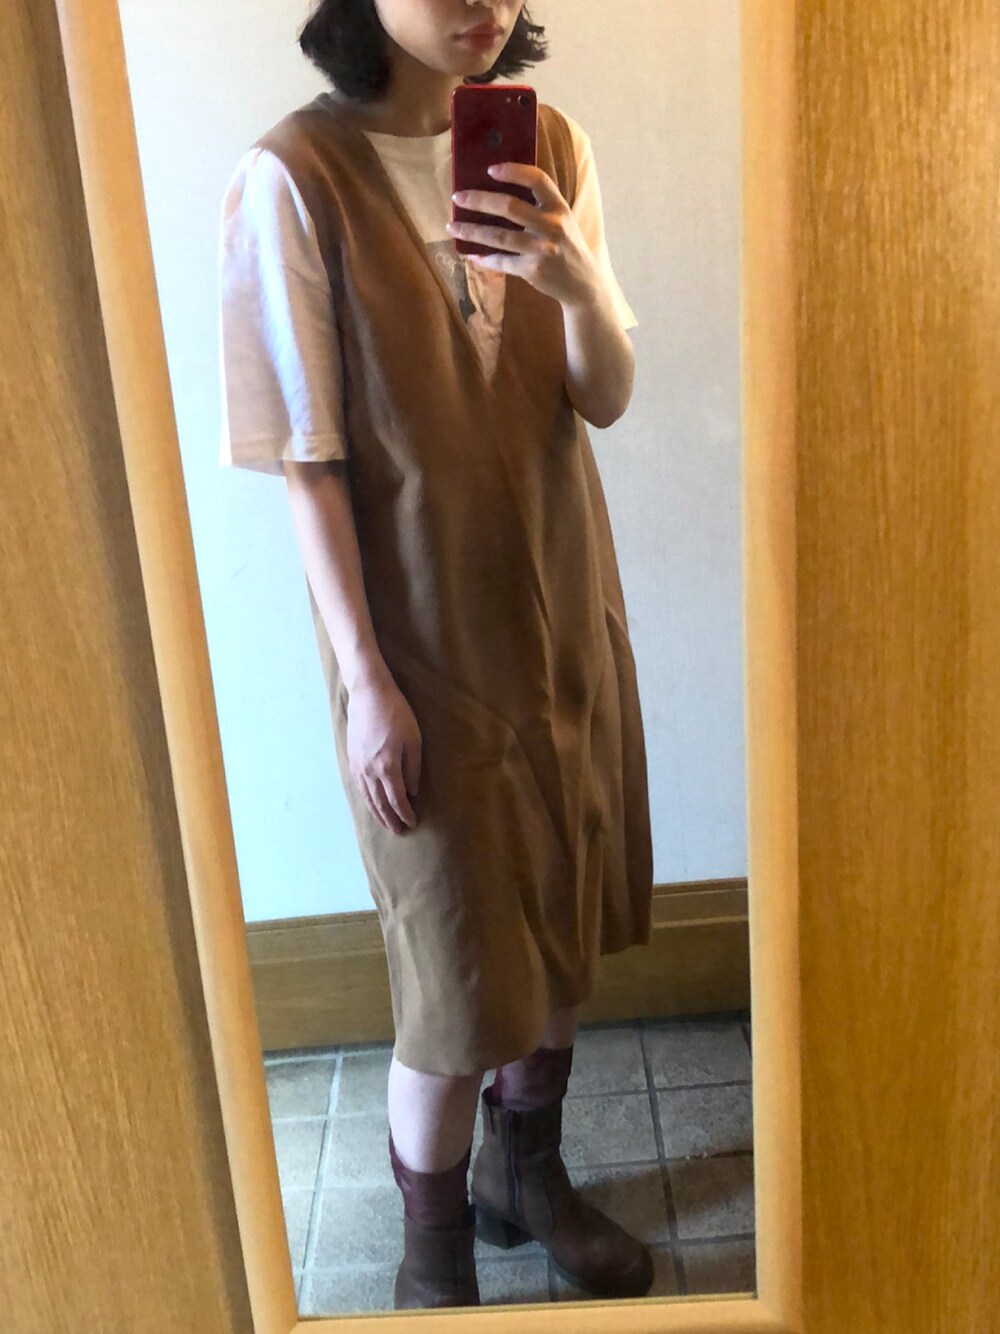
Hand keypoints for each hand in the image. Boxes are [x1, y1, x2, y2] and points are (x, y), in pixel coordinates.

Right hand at [346, 675, 421, 834]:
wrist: (368, 694)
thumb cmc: (396, 713)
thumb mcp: (413, 740)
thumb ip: (413, 768)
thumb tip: (412, 791)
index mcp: (387, 767)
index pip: (397, 799)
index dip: (404, 813)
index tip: (412, 822)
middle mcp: (370, 771)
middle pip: (380, 803)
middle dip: (390, 819)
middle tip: (399, 831)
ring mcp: (358, 766)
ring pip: (367, 797)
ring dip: (377, 813)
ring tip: (385, 823)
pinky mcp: (351, 758)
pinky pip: (358, 786)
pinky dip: (366, 799)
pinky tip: (370, 803)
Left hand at [447, 162, 600, 307]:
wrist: (583, 284)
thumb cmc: (568, 246)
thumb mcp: (563, 220)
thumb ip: (540, 205)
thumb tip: (500, 189)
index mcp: (559, 207)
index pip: (537, 180)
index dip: (513, 171)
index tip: (490, 169)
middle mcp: (552, 226)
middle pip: (509, 207)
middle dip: (479, 200)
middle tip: (458, 197)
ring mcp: (541, 249)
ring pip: (499, 237)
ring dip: (472, 231)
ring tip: (452, 226)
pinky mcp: (532, 270)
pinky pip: (502, 262)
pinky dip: (484, 259)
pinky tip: (470, 254)